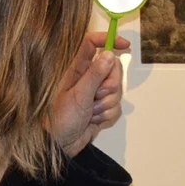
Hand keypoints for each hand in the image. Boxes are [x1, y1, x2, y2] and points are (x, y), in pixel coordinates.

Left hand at [50, 32, 129, 156]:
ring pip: (116, 90)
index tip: (125, 45)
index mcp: (78, 68)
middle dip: (110, 86)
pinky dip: (107, 115)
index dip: (109, 40)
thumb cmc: (61, 117)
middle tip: (96, 96)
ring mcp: (96, 94)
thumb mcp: (78, 94)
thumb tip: (110, 54)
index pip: (93, 44)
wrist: (59, 145)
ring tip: (90, 112)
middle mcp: (88, 78)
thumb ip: (95, 74)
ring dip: (106, 104)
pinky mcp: (102, 109)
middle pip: (113, 69)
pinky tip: (93, 120)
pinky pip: (116, 106)